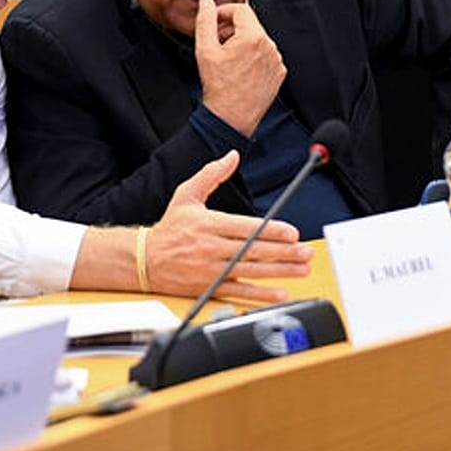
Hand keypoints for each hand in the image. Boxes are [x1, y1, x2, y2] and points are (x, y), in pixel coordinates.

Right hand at [145, 151, 313, 301]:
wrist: (145, 260)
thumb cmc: (170, 227)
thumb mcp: (186, 194)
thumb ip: (211, 174)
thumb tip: (232, 156)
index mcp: (208, 224)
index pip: (245, 227)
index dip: (270, 230)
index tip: (291, 232)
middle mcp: (211, 247)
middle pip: (253, 250)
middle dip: (283, 252)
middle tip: (305, 251)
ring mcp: (211, 269)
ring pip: (251, 271)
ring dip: (280, 272)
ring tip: (302, 269)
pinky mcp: (210, 287)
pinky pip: (239, 291)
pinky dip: (260, 294)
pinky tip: (280, 293)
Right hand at [195, 0, 285, 136]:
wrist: (231, 117)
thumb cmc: (219, 87)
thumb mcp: (205, 50)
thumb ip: (205, 20)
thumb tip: (206, 2)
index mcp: (253, 37)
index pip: (241, 9)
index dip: (224, 12)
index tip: (215, 21)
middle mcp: (269, 47)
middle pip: (250, 24)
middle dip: (232, 28)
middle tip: (217, 42)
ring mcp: (276, 60)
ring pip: (258, 39)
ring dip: (242, 42)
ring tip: (228, 59)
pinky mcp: (278, 72)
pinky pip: (265, 55)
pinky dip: (253, 56)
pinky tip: (240, 68)